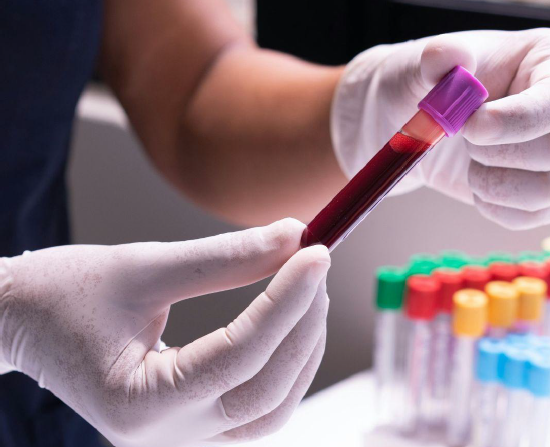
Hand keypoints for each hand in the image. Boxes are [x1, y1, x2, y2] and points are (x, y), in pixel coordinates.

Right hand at [0, 219, 329, 445]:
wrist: (22, 322)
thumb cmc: (61, 294)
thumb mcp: (142, 266)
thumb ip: (223, 257)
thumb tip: (293, 236)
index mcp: (139, 405)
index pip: (239, 355)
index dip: (286, 301)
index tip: (315, 252)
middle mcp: (164, 438)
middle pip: (266, 390)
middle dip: (302, 323)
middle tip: (315, 263)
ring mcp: (181, 438)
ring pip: (271, 406)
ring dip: (300, 346)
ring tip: (308, 288)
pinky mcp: (192, 424)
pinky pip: (257, 404)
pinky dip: (283, 362)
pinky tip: (291, 320)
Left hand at [333, 28, 549, 228]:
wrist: (423, 122)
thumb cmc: (431, 84)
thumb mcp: (425, 63)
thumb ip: (436, 58)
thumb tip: (446, 56)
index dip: (519, 120)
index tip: (472, 127)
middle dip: (496, 153)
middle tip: (463, 138)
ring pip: (548, 190)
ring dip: (493, 184)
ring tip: (469, 160)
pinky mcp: (549, 191)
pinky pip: (534, 215)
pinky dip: (494, 207)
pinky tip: (475, 181)